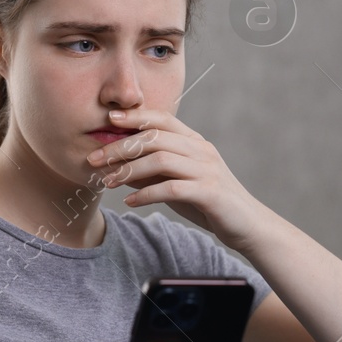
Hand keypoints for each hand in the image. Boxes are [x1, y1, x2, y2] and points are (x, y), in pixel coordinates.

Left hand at [86, 107, 266, 249]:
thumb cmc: (208, 203)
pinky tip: (130, 201)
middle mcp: (202, 150)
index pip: (162, 119)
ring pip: (161, 160)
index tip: (108, 120)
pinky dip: (147, 193)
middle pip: (155, 137)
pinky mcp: (210, 192)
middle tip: (94, 158)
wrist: (247, 225)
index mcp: (195, 142)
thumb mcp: (177, 183)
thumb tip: (119, 166)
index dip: (135, 117)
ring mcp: (207, 170)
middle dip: (120, 146)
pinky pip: (171, 188)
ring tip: (107, 181)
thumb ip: (153, 171)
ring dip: (129, 170)